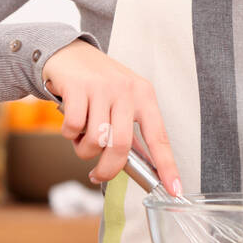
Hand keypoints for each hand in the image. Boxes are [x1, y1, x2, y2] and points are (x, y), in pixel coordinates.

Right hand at [41, 39, 181, 195]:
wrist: (70, 53)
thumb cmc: (99, 84)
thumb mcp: (124, 100)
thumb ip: (131, 129)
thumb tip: (140, 167)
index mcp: (145, 96)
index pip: (159, 137)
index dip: (167, 166)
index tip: (174, 189)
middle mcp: (127, 90)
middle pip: (121, 145)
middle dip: (108, 169)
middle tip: (98, 176)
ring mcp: (102, 87)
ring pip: (95, 140)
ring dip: (84, 150)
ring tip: (81, 138)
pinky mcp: (78, 87)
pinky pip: (73, 128)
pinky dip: (68, 135)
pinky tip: (71, 124)